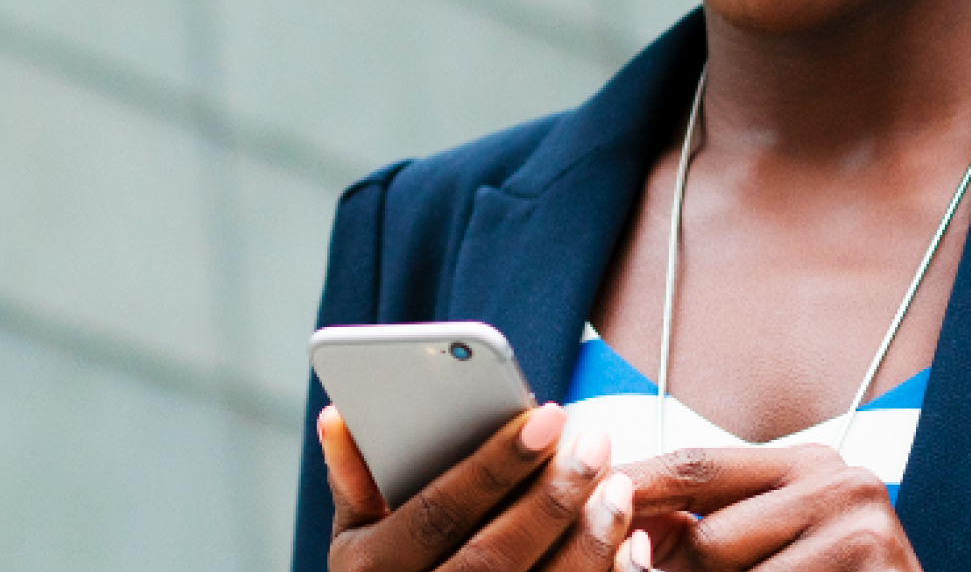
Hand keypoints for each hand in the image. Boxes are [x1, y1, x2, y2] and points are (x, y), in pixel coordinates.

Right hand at [319, 403, 651, 571]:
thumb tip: (339, 416)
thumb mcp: (354, 538)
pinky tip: (631, 545)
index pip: (439, 511)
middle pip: (493, 556)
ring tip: (618, 488)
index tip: (548, 416)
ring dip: (588, 541)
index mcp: (373, 571)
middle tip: (595, 444)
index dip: (495, 464)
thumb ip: (354, 480)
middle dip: (550, 497)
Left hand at [619, 445, 921, 571]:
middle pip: (705, 538)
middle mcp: (839, 481)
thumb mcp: (768, 548)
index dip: (632, 489)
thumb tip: (616, 519)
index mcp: (807, 464)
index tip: (580, 502)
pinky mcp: (873, 568)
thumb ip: (706, 528)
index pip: (694, 464)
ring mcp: (861, 528)